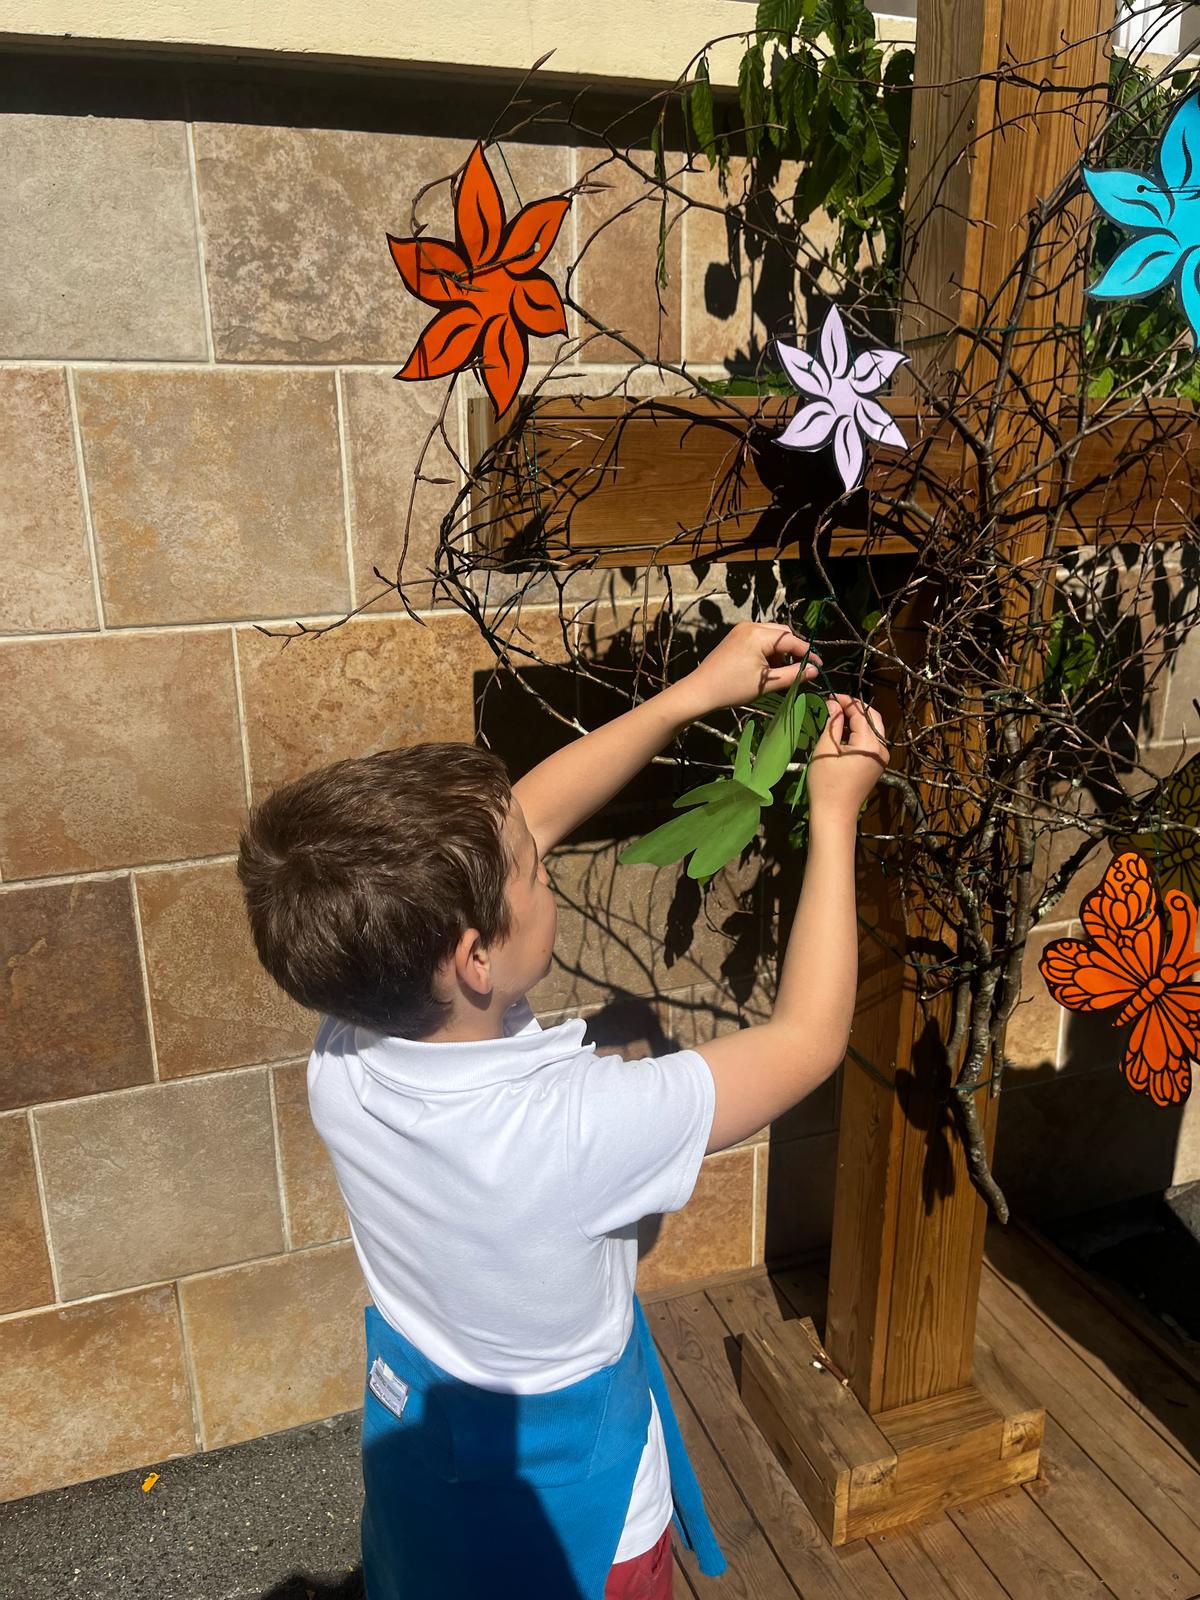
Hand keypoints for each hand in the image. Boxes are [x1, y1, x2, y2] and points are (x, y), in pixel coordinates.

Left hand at [684, 621, 821, 713]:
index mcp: (759, 634)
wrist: (700, 690)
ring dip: (781, 651)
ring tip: (780, 672)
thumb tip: (814, 671)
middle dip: (794, 651)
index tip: (818, 666)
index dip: (807, 653)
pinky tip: (767, 668)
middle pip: (783, 634)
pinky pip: (760, 638)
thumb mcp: (767, 684)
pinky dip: (768, 651)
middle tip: (799, 670)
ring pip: (772, 636)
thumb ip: (793, 675)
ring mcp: (742, 629)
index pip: (791, 640)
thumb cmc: (733, 688)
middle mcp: (751, 626)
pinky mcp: (736, 636)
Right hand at [807, 696, 888, 821]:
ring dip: (857, 720)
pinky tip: (843, 733)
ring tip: (836, 717)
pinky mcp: (877, 764)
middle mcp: (881, 748)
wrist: (834, 813)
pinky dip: (860, 733)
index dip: (845, 702)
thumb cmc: (826, 782)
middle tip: (834, 704)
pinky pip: (871, 741)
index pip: (860, 713)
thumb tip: (833, 704)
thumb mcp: (825, 748)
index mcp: (870, 743)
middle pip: (872, 717)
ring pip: (873, 729)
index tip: (829, 696)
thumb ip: (832, 723)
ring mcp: (881, 757)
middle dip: (854, 708)